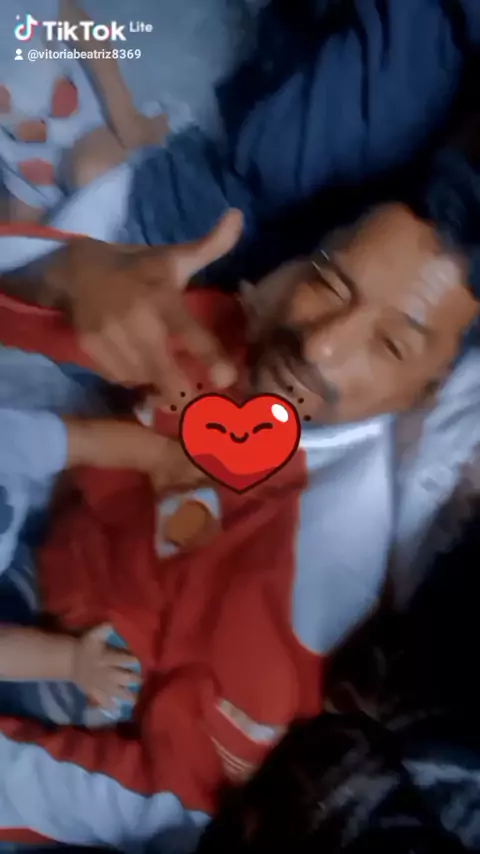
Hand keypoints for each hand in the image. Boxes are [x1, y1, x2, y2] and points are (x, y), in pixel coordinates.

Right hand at [46, 209, 242, 399]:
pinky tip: (138, 364)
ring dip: (156, 383)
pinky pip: (121, 377)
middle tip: (199, 404)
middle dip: (182, 392)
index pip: (190, 332)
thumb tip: (238, 216)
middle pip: (163, 370)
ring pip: (142, 378)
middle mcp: (135, 318)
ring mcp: (109, 335)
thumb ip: (209, 246)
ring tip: (166, 375)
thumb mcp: (172, 257)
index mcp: (161, 297)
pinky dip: (133, 378)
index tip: (229, 379)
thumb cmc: (138, 268)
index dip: (211, 357)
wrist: (77, 269)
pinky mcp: (90, 347)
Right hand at [72, 624, 140, 710]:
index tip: (138, 662)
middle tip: (141, 681)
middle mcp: (103, 672)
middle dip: (131, 679)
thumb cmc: (84, 645)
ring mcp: (98, 684)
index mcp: (104, 658)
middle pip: (119, 677)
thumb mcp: (93, 635)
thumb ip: (103, 629)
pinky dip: (107, 705)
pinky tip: (115, 710)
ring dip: (124, 695)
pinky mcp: (93, 691)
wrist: (68, 660)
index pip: (118, 659)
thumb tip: (112, 623)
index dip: (128, 660)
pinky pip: (100, 699)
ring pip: (113, 691)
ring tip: (135, 701)